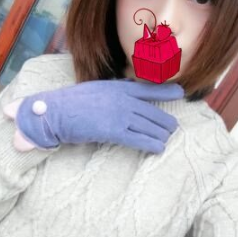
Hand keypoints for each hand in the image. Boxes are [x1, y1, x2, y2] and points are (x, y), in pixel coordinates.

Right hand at [4, 79, 183, 153]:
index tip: (181, 93)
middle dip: (165, 121)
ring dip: (161, 134)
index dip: (166, 91)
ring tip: (166, 139)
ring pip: (150, 126)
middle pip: (153, 111)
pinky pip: (139, 139)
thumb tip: (126, 93)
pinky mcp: (113, 131)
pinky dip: (151, 144)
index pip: (148, 89)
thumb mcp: (97, 89)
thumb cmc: (72, 102)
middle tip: (172, 128)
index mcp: (118, 87)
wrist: (56, 111)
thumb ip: (114, 91)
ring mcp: (120, 114)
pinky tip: (159, 149)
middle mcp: (123, 99)